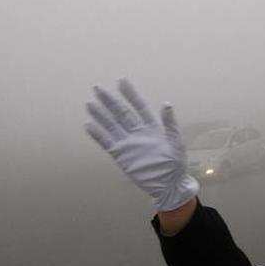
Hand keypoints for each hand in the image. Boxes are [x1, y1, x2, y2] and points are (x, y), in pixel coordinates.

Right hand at [84, 78, 198, 210]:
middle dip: (110, 101)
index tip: (122, 81)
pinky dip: (98, 135)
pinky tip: (88, 125)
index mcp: (152, 127)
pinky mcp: (121, 155)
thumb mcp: (176, 142)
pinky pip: (107, 143)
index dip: (131, 94)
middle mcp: (138, 133)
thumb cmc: (176, 164)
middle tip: (98, 88)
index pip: (139, 107)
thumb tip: (166, 103)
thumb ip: (169, 124)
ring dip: (101, 115)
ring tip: (90, 103)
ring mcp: (128, 143)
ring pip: (112, 125)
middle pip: (121, 113)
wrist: (168, 184)